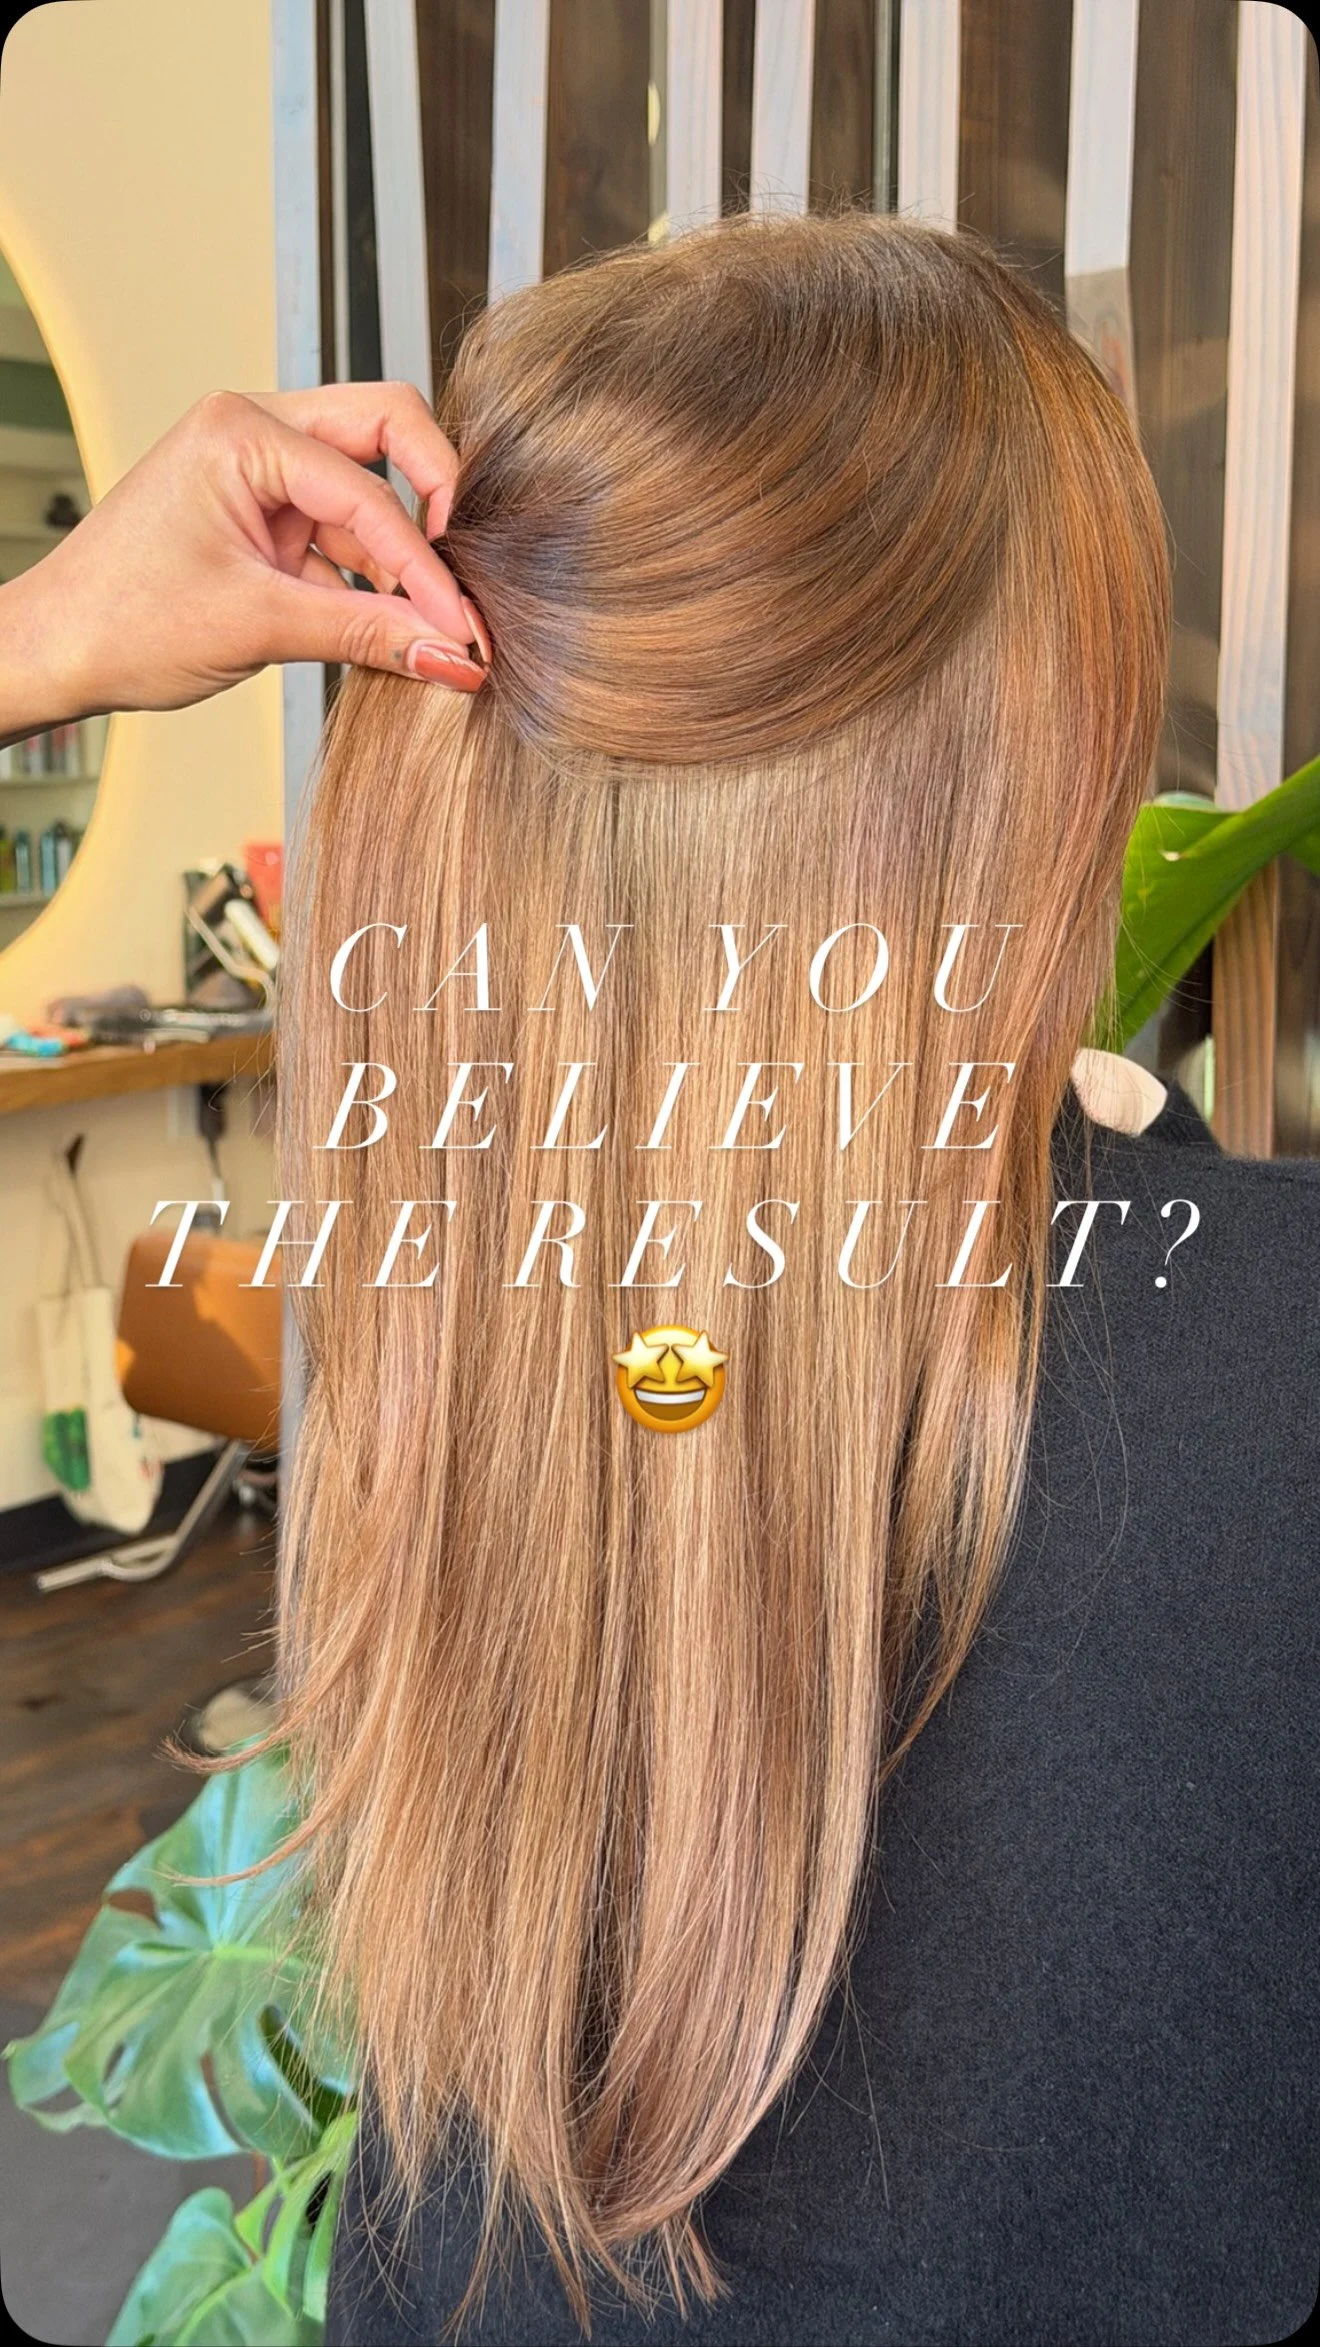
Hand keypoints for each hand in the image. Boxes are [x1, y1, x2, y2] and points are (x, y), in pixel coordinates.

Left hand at [0, 381, 490, 738]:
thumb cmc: (122, 621)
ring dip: (400, 550)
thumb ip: (366, 634)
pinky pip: (340, 529)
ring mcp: (259, 469)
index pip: (370, 489)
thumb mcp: (258, 628)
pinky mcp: (262, 514)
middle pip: (387, 432)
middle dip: (435, 501)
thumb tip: (453, 654)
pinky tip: (392, 624)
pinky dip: (369, 575)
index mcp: (242, 432)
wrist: (54, 651)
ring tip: (431, 620)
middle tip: (463, 574)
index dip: (424, 564)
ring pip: (369, 484)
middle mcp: (255, 430)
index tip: (460, 628)